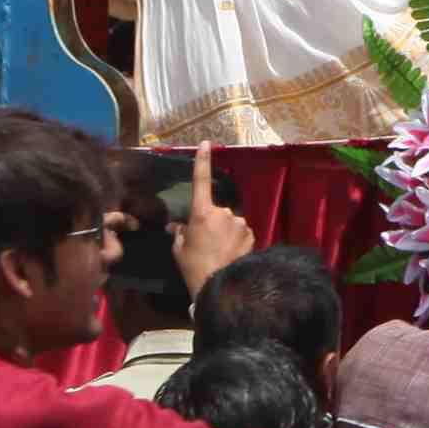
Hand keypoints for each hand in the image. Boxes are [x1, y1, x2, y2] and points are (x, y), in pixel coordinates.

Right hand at [175, 144, 252, 292]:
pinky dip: (235, 240)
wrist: (218, 284)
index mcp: (201, 212)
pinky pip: (240, 232)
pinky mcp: (252, 233)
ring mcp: (240, 222)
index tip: (206, 143)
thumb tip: (176, 226)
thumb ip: (179, 232)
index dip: (202, 161)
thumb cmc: (192, 265)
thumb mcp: (179, 248)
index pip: (201, 180)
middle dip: (211, 222)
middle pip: (215, 212)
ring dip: (224, 232)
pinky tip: (230, 254)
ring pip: (229, 223)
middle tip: (204, 243)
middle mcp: (223, 212)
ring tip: (218, 252)